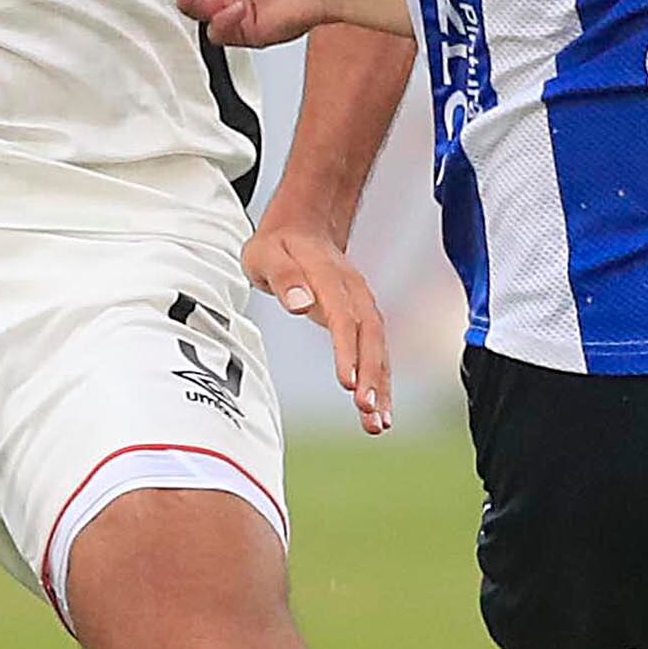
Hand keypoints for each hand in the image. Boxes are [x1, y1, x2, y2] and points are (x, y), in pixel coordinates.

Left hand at [246, 221, 390, 435]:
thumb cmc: (279, 244)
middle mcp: (353, 291)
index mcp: (328, 275)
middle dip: (372, 375)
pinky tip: (380, 410)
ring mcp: (362, 304)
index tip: (348, 382)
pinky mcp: (362, 318)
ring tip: (378, 422)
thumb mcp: (266, 253)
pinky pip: (376, 350)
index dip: (346, 349)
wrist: (303, 226)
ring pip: (378, 346)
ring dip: (381, 385)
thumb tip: (299, 303)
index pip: (342, 315)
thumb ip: (283, 276)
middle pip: (369, 335)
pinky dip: (380, 380)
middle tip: (369, 411)